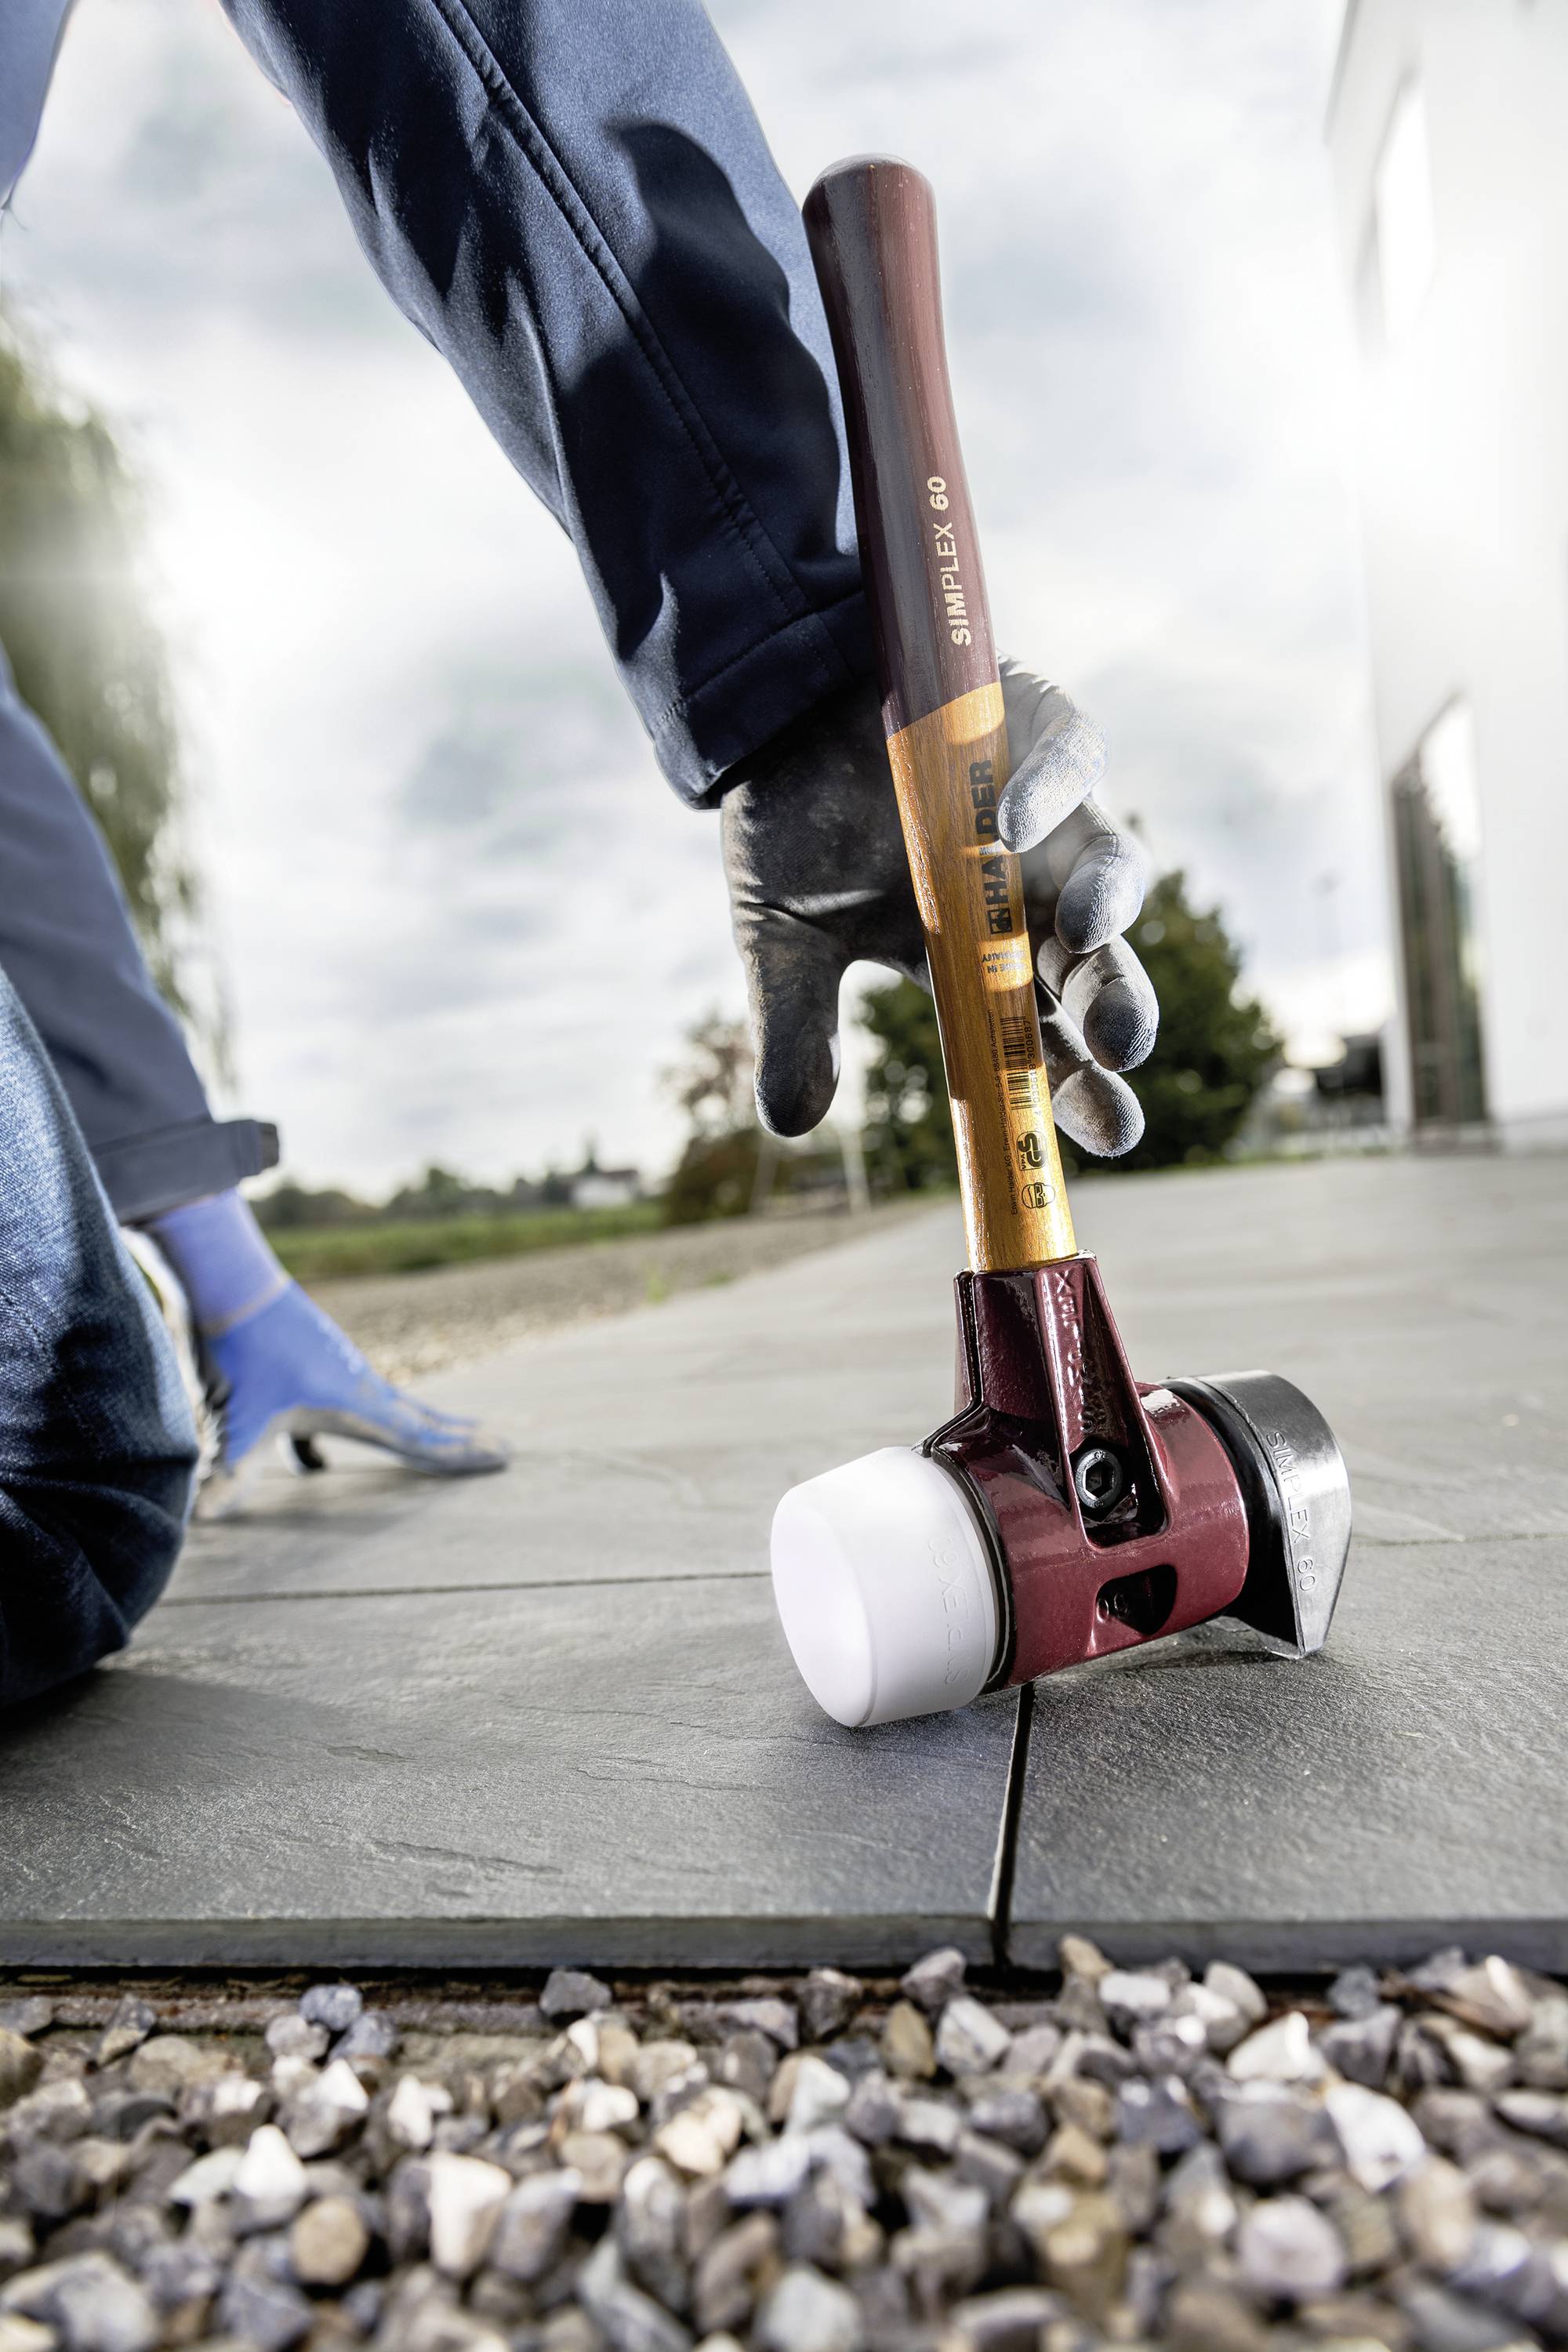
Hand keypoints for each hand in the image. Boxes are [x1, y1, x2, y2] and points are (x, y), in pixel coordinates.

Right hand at [721, 661, 1156, 1155]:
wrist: (772, 713)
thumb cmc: (791, 830)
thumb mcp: (782, 941)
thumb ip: (795, 1026)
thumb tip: (790, 1123)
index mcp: (984, 962)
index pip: (1050, 1039)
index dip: (1085, 1086)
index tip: (1115, 1132)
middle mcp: (1032, 896)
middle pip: (1097, 965)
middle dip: (1118, 1006)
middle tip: (1120, 1047)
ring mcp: (1046, 814)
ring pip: (1111, 865)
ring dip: (1109, 903)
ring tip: (1086, 932)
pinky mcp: (1040, 727)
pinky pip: (1070, 759)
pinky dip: (1048, 787)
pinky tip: (1006, 824)